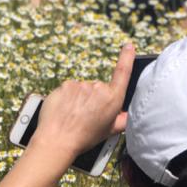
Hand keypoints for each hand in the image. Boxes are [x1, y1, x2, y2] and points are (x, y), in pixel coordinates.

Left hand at [31, 43, 135, 158]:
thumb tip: (129, 115)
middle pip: (98, 89)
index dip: (127, 57)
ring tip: (74, 115)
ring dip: (79, 99)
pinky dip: (67, 98)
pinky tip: (65, 110)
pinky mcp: (65, 85)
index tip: (128, 46)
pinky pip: (69, 90)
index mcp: (112, 99)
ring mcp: (80, 85)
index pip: (123, 72)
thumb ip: (122, 121)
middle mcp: (98, 88)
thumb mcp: (109, 132)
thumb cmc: (84, 138)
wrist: (57, 139)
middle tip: (87, 116)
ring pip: (82, 90)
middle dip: (94, 99)